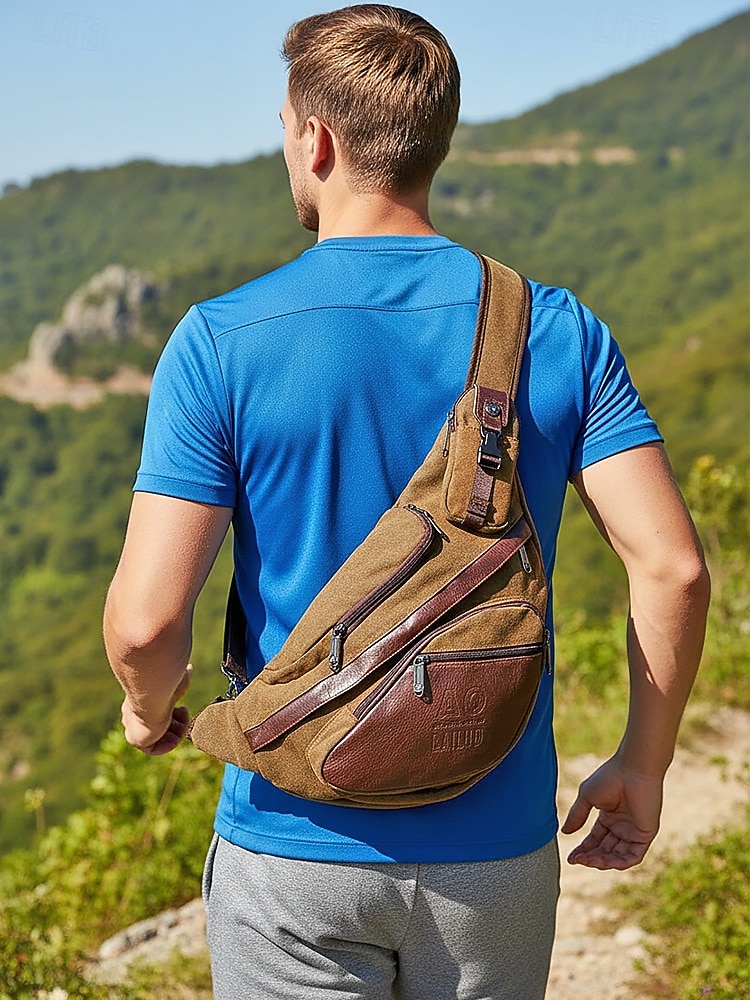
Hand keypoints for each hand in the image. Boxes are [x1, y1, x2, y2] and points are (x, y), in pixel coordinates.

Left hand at [121, 665, 192, 754]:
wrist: (154, 690)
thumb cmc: (166, 682)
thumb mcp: (177, 680)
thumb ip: (183, 677)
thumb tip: (190, 667)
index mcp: (140, 701)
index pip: (156, 713)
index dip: (172, 713)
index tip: (180, 707)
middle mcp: (133, 715)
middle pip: (158, 727)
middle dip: (175, 722)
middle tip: (182, 713)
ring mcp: (133, 727)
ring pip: (159, 737)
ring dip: (175, 732)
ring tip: (180, 721)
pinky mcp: (136, 740)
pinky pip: (155, 749)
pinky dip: (170, 743)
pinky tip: (177, 732)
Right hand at [561, 755, 662, 869]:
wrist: (633, 770)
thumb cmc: (610, 777)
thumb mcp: (587, 797)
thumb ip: (577, 816)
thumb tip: (564, 832)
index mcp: (609, 816)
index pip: (595, 839)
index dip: (583, 849)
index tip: (571, 858)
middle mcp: (622, 826)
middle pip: (605, 850)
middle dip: (591, 857)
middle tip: (578, 859)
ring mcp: (634, 831)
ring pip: (618, 857)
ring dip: (602, 861)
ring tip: (588, 860)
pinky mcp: (645, 835)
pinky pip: (633, 856)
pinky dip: (619, 862)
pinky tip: (605, 861)